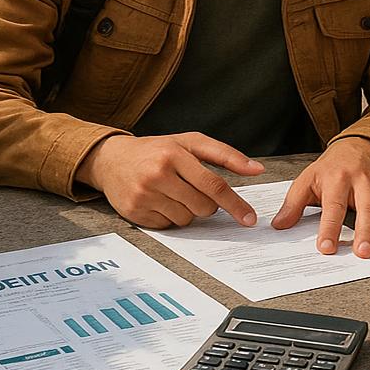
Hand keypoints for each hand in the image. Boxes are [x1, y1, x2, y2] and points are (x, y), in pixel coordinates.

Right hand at [79, 133, 264, 228]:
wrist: (112, 159)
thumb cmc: (158, 149)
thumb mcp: (190, 142)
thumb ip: (225, 155)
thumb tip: (257, 170)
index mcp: (174, 154)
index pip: (213, 185)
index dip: (234, 203)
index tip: (249, 219)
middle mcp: (157, 174)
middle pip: (202, 207)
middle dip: (206, 204)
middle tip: (192, 189)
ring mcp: (143, 195)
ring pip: (186, 219)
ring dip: (187, 210)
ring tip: (172, 192)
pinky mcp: (134, 212)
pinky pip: (168, 226)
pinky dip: (170, 217)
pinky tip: (159, 201)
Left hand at [271, 138, 369, 257]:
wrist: (358, 147)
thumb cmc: (330, 169)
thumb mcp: (307, 179)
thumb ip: (293, 203)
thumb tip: (279, 226)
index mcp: (337, 179)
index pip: (333, 206)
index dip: (329, 228)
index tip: (325, 248)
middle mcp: (362, 183)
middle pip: (366, 208)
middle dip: (366, 232)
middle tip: (363, 253)